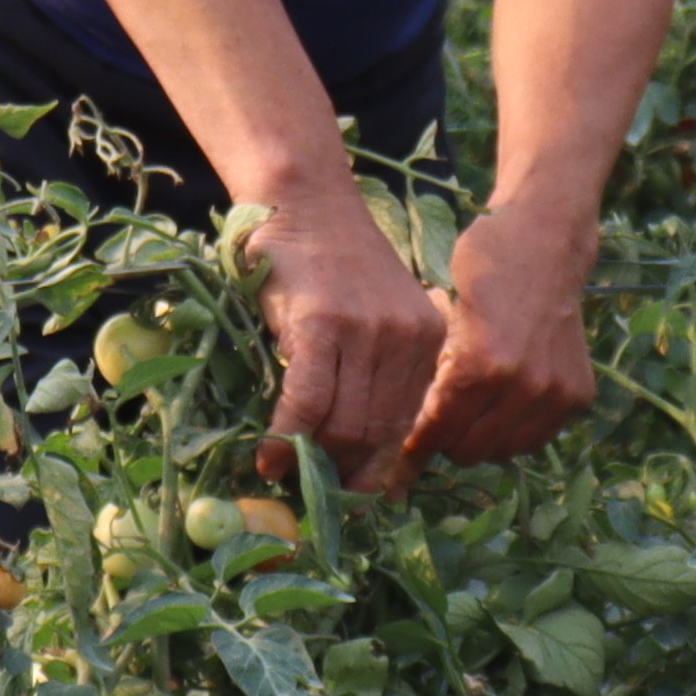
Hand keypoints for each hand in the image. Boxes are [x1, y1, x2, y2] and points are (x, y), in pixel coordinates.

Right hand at [247, 195, 445, 491]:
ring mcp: (367, 331)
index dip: (377, 466)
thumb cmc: (329, 265)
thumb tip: (365, 460)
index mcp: (429, 340)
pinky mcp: (323, 325)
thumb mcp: (372, 318)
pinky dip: (284, 437)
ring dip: (309, 458)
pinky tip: (267, 457)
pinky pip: (306, 402)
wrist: (303, 202)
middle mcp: (408, 337)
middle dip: (341, 470)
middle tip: (309, 492)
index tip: (352, 493)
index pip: (407, 423)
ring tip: (283, 474)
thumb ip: (376, 376)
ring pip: (343, 423)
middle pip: (376, 431)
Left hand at [405, 200, 601, 469]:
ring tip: (467, 414)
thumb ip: (428, 371)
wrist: (546, 243)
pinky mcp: (577, 395)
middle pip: (468, 450)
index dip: (415, 441)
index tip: (403, 445)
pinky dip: (514, 432)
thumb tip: (401, 422)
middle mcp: (523, 386)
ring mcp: (555, 393)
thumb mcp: (439, 314)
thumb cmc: (482, 268)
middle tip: (436, 421)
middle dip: (446, 439)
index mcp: (481, 364)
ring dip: (481, 439)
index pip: (437, 431)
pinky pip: (535, 439)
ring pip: (503, 451)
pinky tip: (499, 407)